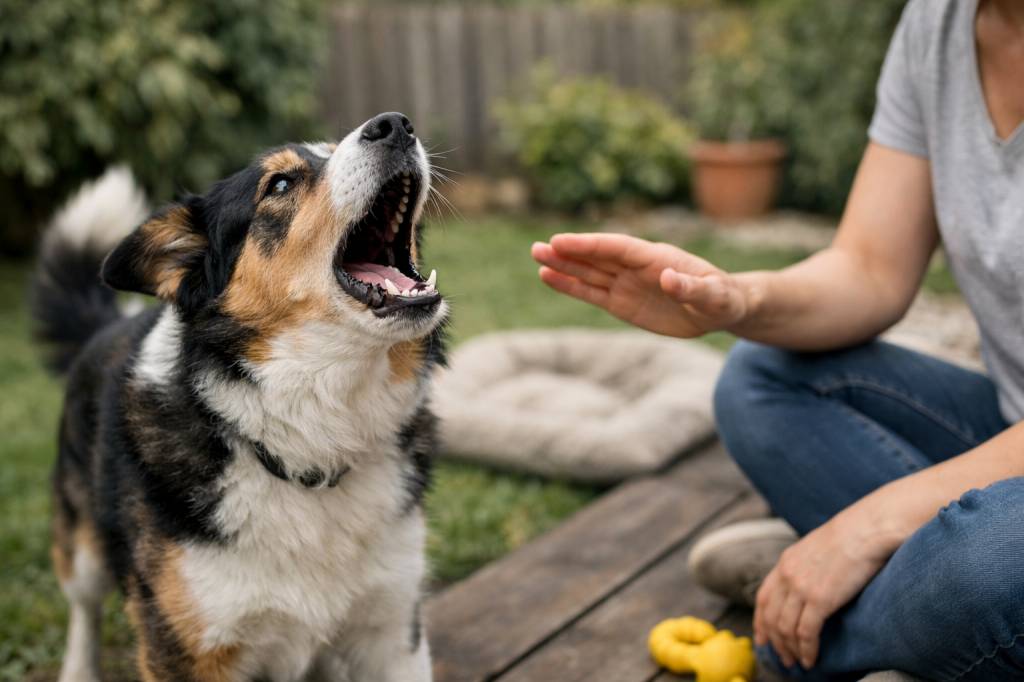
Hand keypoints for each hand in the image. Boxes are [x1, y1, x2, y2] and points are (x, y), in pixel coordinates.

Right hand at [531, 233, 751, 337]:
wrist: (722, 309)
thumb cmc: (723, 299)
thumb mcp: (715, 296)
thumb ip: (692, 287)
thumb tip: (668, 277)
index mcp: (657, 258)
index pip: (617, 248)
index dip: (590, 245)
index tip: (562, 242)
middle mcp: (636, 267)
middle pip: (597, 257)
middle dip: (569, 252)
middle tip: (538, 248)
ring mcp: (626, 283)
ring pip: (589, 272)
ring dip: (563, 266)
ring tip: (537, 257)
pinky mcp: (622, 303)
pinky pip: (592, 293)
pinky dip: (571, 286)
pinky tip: (549, 278)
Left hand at [754, 510, 891, 669]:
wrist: (868, 528)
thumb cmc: (852, 536)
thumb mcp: (817, 548)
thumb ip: (807, 567)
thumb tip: (810, 585)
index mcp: (786, 562)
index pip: (763, 597)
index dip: (760, 621)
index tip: (762, 637)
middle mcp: (787, 575)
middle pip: (771, 617)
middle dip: (775, 642)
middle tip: (783, 659)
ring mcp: (801, 587)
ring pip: (786, 628)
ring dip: (791, 650)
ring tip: (798, 662)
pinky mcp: (820, 599)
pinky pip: (806, 633)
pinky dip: (807, 650)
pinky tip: (812, 659)